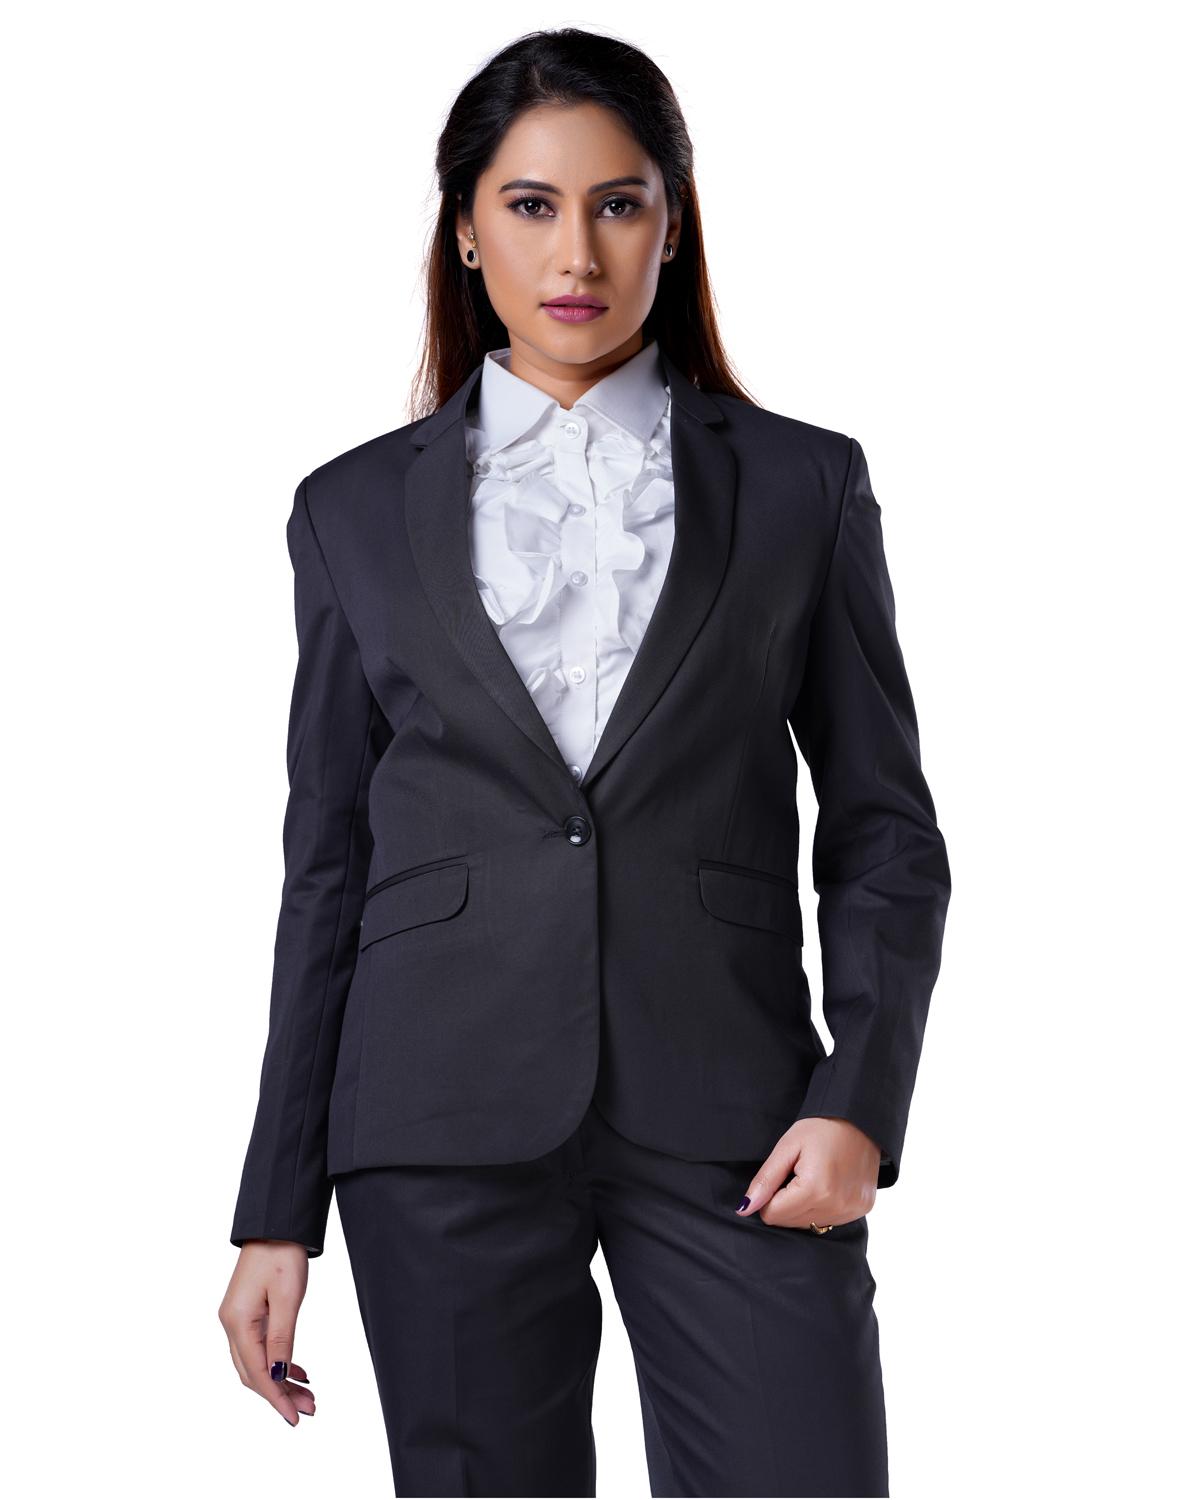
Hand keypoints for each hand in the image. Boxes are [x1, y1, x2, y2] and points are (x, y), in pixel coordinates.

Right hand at [218, 1240, 315, 1424]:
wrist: (275, 1223)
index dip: (276, 1398)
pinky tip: (296, 1370)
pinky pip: (259, 1347)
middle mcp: (231, 1324)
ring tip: (308, 1395)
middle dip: (280, 1394)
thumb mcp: (287, 1299)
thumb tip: (278, 1376)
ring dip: (280, 1380)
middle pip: (254, 1372)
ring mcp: (236, 1319)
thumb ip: (282, 1339)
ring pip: (257, 1362)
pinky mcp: (246, 1312)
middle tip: (308, 1409)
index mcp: (238, 1322)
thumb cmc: (282, 1254)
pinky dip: (277, 1361)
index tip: (295, 1417)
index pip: (257, 1373)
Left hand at [737, 1117, 880, 1229]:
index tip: (781, 1174)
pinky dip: (822, 1206)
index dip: (769, 1195)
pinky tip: (828, 1184)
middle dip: (786, 1201)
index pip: (773, 1215)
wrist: (859, 1118)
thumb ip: (765, 1180)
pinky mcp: (861, 1209)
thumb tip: (744, 1208)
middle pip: (789, 1222)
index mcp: (815, 1190)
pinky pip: (829, 1220)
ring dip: (804, 1205)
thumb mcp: (787, 1147)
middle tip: (798, 1173)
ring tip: (814, 1177)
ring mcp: (851, 1210)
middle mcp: (836, 1206)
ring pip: (809, 1225)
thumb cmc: (821, 1128)